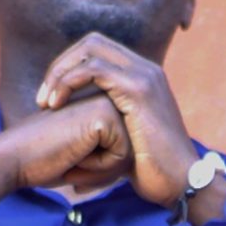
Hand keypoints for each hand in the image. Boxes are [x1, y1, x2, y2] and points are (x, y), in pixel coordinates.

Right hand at [0, 95, 130, 201]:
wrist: (14, 159)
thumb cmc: (46, 161)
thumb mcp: (88, 154)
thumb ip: (113, 150)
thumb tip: (142, 163)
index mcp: (104, 103)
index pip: (128, 149)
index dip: (104, 167)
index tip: (73, 159)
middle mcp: (108, 98)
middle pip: (133, 150)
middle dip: (105, 168)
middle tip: (71, 160)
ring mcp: (107, 102)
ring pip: (130, 154)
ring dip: (102, 169)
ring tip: (72, 158)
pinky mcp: (104, 114)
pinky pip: (121, 156)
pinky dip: (98, 167)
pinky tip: (74, 155)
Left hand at [37, 32, 212, 209]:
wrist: (181, 182)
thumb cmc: (152, 170)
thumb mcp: (125, 139)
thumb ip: (107, 125)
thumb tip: (82, 132)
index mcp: (144, 77)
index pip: (98, 51)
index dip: (69, 67)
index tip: (51, 98)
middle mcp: (146, 70)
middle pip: (92, 42)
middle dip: (61, 65)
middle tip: (43, 98)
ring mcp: (144, 76)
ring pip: (90, 49)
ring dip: (59, 72)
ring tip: (45, 102)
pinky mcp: (138, 89)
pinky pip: (93, 69)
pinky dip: (67, 82)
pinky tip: (55, 105)